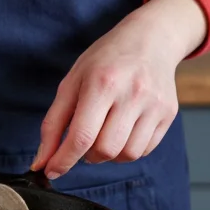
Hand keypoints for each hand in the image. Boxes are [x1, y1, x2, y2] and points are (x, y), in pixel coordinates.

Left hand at [31, 0, 206, 177]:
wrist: (151, 38)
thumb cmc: (105, 60)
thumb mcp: (72, 82)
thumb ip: (53, 124)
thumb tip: (41, 161)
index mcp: (102, 82)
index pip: (82, 136)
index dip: (63, 160)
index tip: (51, 170)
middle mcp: (132, 94)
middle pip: (105, 150)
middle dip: (87, 155)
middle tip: (83, 140)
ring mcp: (154, 105)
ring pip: (127, 155)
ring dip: (108, 155)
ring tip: (103, 134)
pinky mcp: (168, 114)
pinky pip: (144, 150)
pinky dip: (127, 149)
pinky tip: (122, 130)